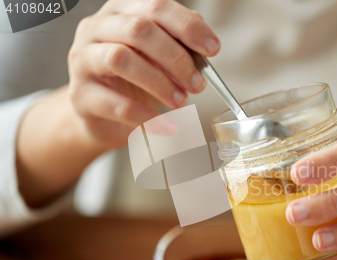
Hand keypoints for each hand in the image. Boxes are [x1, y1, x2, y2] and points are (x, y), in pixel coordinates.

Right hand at [68, 0, 219, 147]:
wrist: (102, 116)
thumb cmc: (134, 80)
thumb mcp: (158, 58)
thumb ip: (179, 46)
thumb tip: (205, 48)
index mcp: (121, 12)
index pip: (156, 7)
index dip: (188, 27)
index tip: (213, 49)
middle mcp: (96, 28)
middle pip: (139, 30)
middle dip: (176, 58)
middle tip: (197, 84)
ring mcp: (83, 59)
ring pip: (121, 59)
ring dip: (160, 83)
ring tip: (181, 101)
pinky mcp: (80, 95)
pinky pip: (116, 104)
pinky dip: (147, 116)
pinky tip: (167, 126)